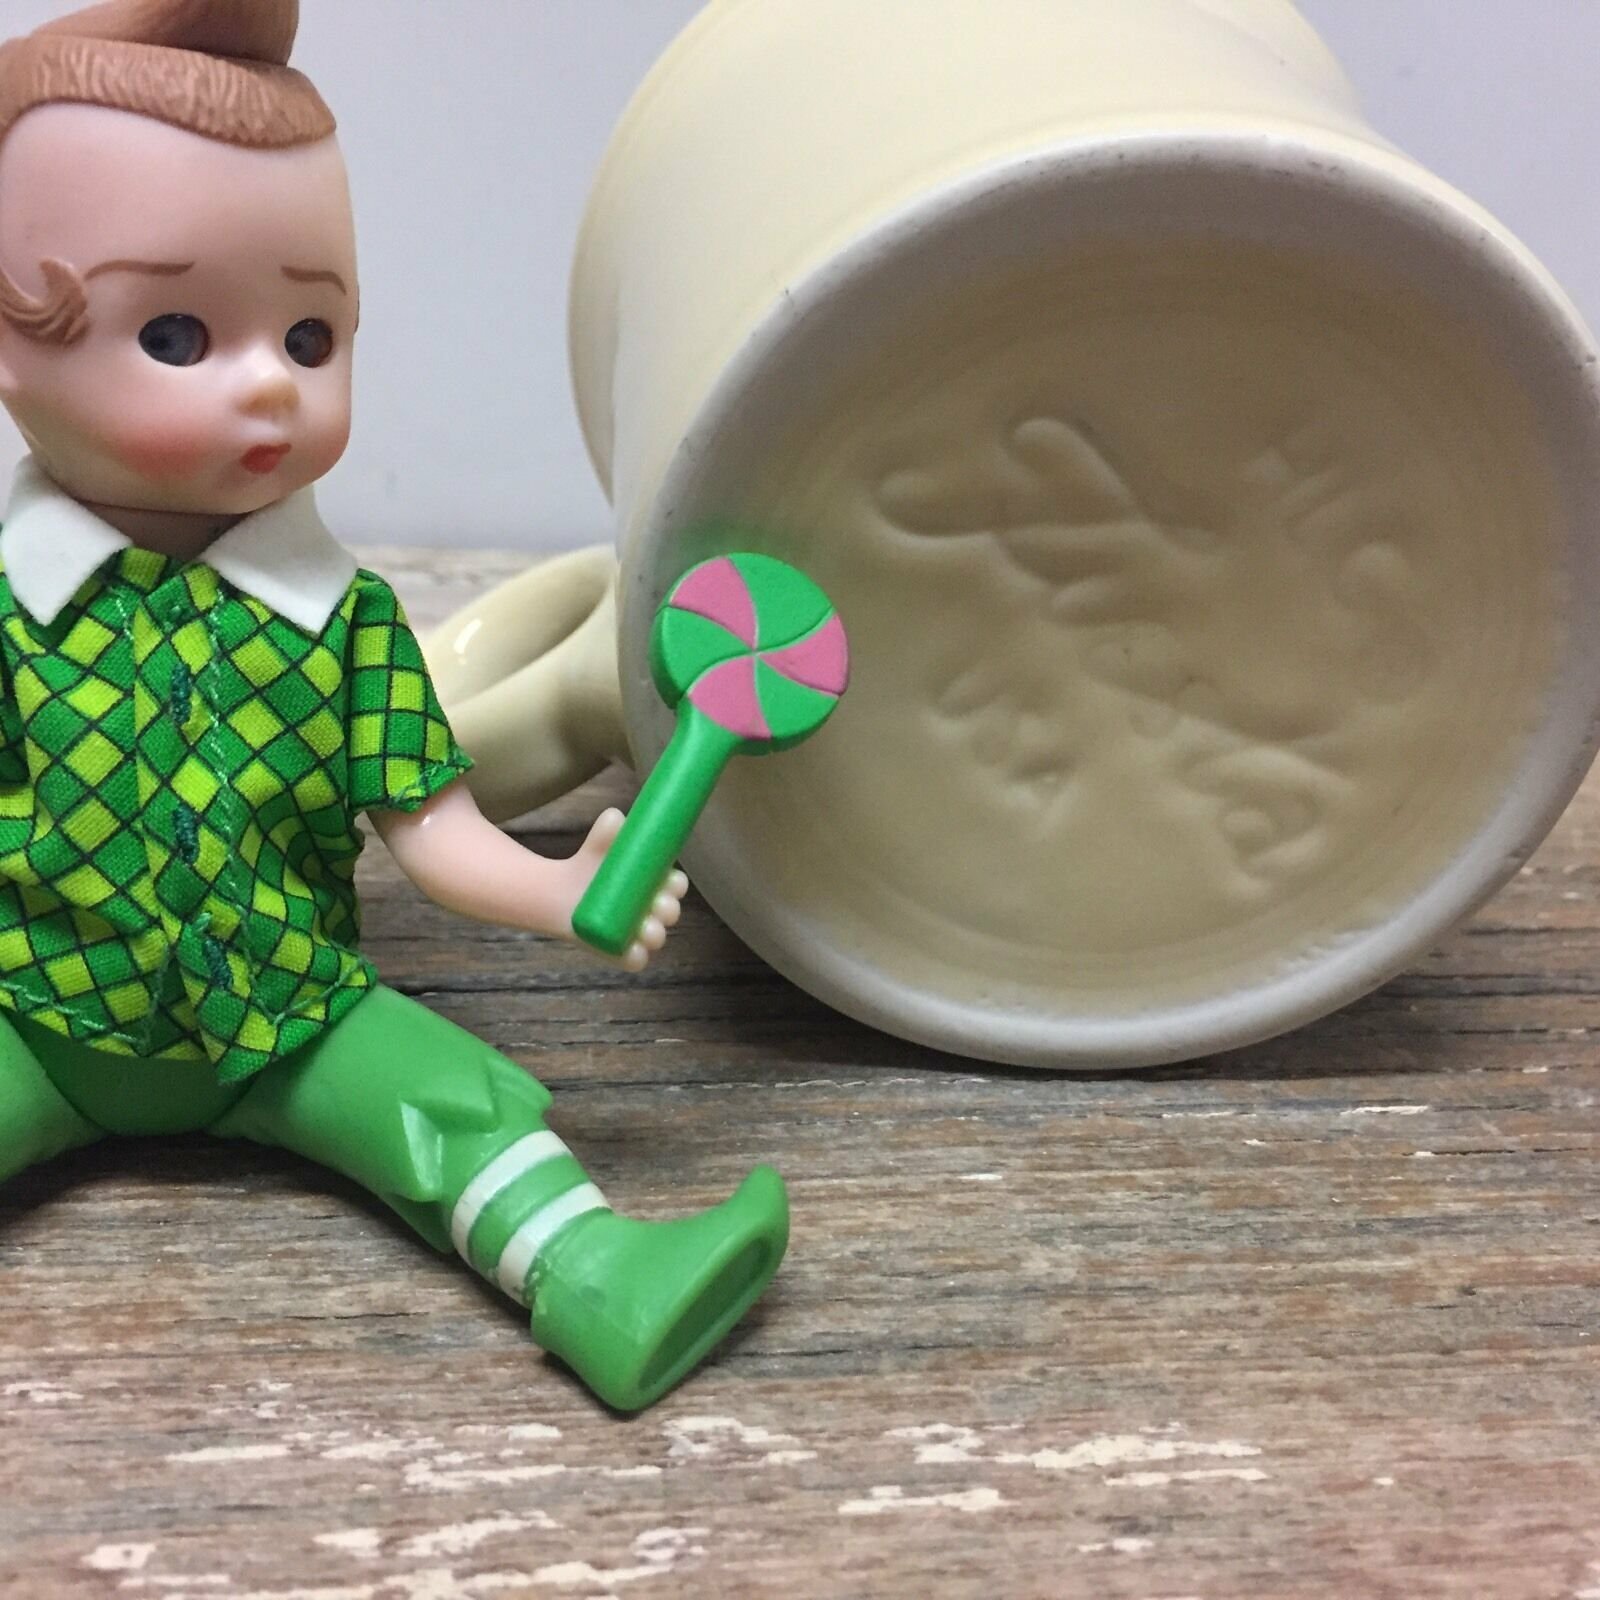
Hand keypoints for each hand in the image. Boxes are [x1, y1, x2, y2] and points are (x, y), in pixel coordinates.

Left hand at [566, 808, 688, 970]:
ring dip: (656, 934)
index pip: (676, 886)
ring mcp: (637, 934)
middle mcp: (652, 911)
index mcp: (657, 884)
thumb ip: (608, 828)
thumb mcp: (599, 844)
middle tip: (656, 903)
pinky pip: (635, 960)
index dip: (677, 885)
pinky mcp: (619, 952)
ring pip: (655, 938)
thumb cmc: (588, 865)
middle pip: (670, 913)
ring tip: (644, 927)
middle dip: (669, 910)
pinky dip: (636, 957)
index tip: (669, 881)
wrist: (558, 892)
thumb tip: (616, 819)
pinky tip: (633, 949)